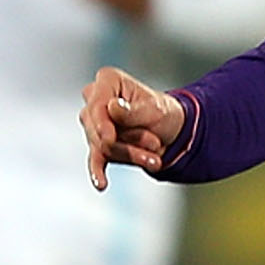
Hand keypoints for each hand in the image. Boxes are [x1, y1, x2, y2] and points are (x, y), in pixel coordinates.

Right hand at [81, 66, 186, 189]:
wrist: (171, 131)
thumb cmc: (162, 112)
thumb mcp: (155, 109)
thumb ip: (133, 111)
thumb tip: (112, 108)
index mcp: (107, 81)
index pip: (97, 104)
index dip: (102, 122)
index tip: (109, 138)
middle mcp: (95, 100)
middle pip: (100, 129)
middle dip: (130, 141)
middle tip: (155, 144)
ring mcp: (94, 124)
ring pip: (104, 147)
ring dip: (132, 155)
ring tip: (155, 160)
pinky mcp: (98, 145)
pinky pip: (95, 159)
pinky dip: (98, 172)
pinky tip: (101, 184)